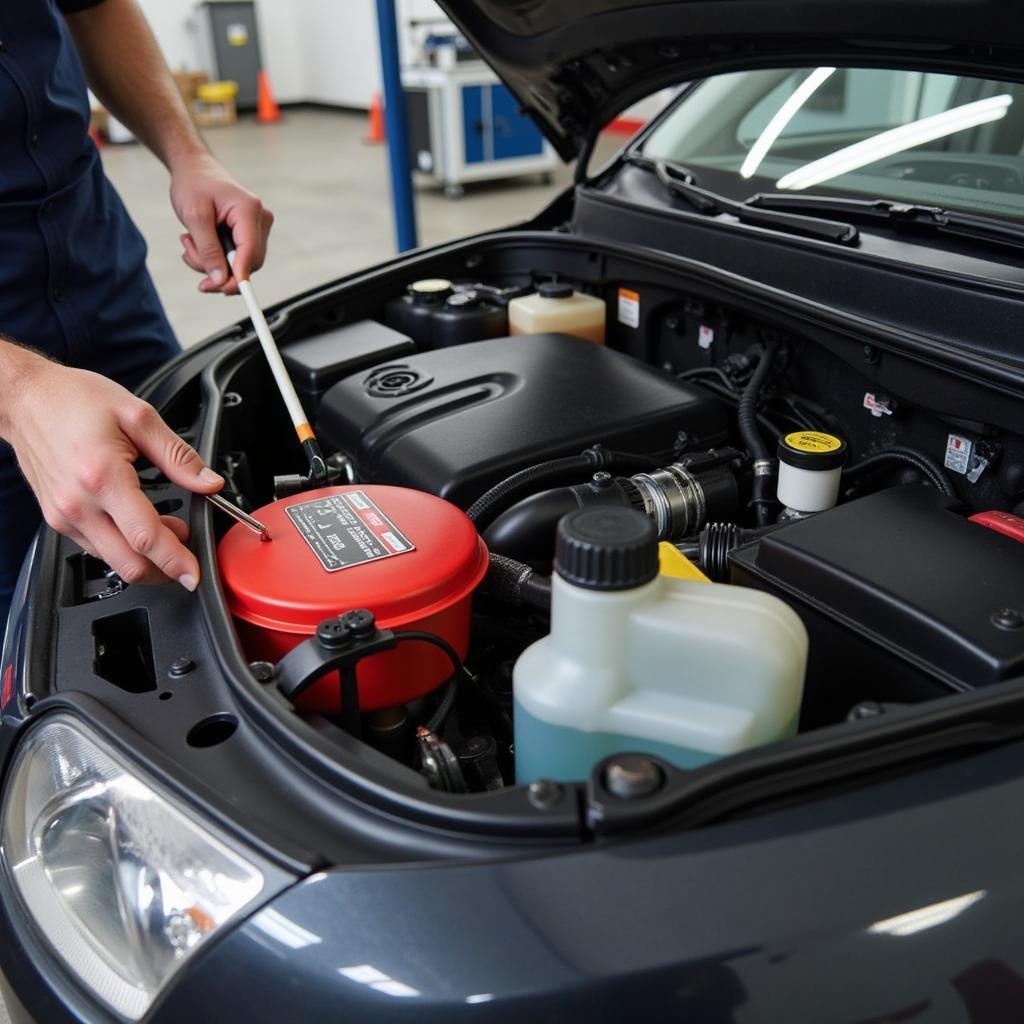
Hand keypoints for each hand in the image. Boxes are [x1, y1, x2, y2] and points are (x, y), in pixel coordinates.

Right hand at [4, 352, 222, 589]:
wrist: (26, 399)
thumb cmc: (74, 401)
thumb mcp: (137, 416)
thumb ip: (178, 455)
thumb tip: (209, 483)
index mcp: (103, 476)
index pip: (145, 537)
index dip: (176, 561)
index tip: (195, 574)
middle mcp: (79, 504)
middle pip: (129, 563)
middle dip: (166, 569)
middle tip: (189, 554)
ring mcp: (65, 516)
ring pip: (113, 561)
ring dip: (147, 558)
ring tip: (169, 529)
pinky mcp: (58, 519)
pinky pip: (97, 548)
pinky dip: (124, 547)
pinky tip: (140, 526)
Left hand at [170, 151, 273, 293]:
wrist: (194, 169)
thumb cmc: (194, 184)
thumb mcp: (194, 217)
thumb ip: (208, 250)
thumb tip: (220, 281)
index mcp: (249, 210)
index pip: (250, 252)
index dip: (238, 275)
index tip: (222, 290)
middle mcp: (260, 220)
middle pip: (248, 263)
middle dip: (218, 269)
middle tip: (189, 258)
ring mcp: (257, 228)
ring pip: (240, 265)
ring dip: (211, 263)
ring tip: (189, 243)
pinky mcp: (249, 234)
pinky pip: (236, 259)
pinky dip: (215, 258)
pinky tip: (199, 243)